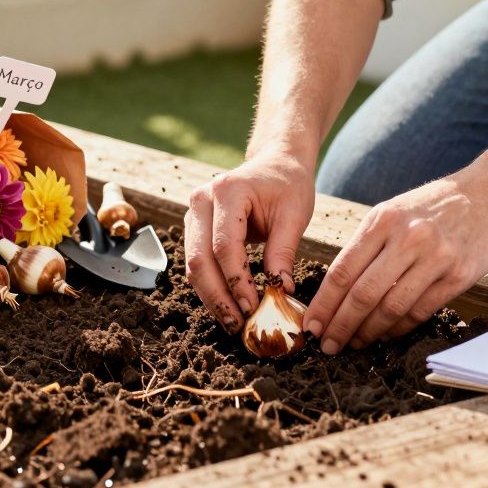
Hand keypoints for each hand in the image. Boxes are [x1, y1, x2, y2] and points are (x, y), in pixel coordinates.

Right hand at [185, 152, 315, 332]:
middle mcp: (201, 200)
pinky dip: (211, 286)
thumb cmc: (287, 185)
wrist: (275, 164)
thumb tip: (280, 290)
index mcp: (227, 191)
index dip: (238, 280)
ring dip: (211, 296)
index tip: (254, 306)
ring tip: (233, 321)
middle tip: (238, 324)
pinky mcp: (195, 227)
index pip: (225, 246)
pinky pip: (197, 262)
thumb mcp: (294, 215)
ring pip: (193, 265)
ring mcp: (193, 213)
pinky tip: (228, 306)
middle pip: (199, 258)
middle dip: (218, 296)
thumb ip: (283, 252)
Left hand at [304, 174, 487, 352]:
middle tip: (326, 345)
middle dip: (340, 325)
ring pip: (390, 308)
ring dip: (368, 332)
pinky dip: (399, 327)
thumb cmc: (436, 205)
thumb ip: (368, 245)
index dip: (324, 304)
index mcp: (383, 220)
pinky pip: (420, 310)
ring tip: (354, 343)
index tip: (312, 324)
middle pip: (362, 294)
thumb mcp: (395, 211)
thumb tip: (337, 289)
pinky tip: (386, 334)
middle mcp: (407, 238)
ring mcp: (435, 258)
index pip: (343, 271)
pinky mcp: (458, 276)